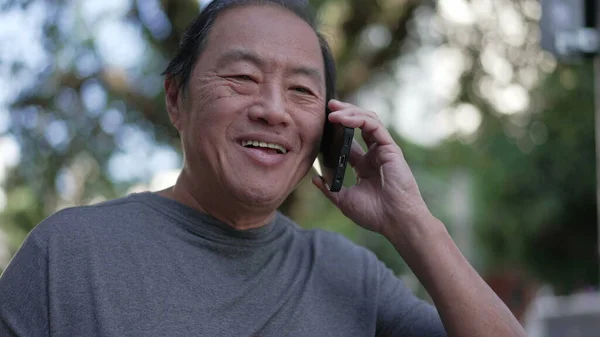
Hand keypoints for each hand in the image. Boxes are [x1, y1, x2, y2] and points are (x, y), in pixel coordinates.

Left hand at [312, 99, 434, 239]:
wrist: (395, 222)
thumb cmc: (374, 214)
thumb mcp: (344, 201)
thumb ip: (329, 189)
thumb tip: (314, 179)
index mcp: (364, 166)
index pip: (349, 141)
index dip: (336, 130)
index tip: (320, 123)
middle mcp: (374, 155)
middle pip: (359, 125)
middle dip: (344, 112)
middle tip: (327, 106)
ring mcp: (383, 150)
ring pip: (367, 120)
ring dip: (349, 112)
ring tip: (332, 110)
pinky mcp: (390, 148)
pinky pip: (374, 126)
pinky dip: (358, 119)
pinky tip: (343, 119)